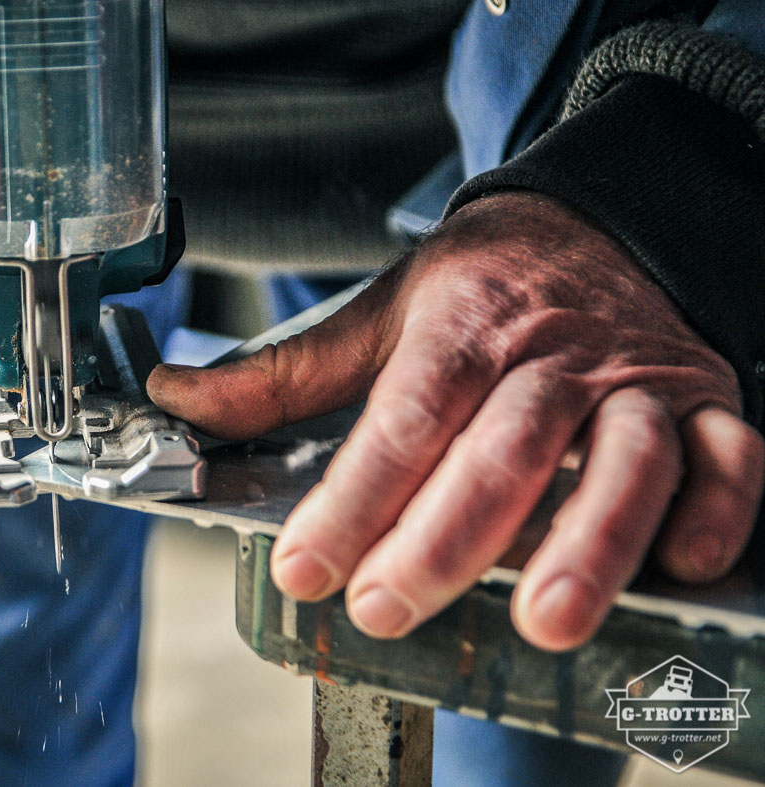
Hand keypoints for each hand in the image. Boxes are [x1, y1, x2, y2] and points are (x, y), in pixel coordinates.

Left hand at [148, 191, 762, 650]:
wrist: (594, 219)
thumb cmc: (480, 287)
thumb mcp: (379, 314)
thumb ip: (284, 373)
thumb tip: (177, 396)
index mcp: (464, 331)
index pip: (403, 419)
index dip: (354, 497)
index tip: (305, 566)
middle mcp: (551, 357)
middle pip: (503, 450)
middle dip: (444, 537)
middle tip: (389, 607)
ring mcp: (636, 379)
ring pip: (625, 460)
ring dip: (593, 540)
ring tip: (549, 621)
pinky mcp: (705, 400)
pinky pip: (732, 455)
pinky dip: (719, 510)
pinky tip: (686, 566)